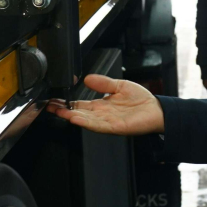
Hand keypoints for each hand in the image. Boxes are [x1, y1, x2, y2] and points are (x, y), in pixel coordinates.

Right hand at [44, 74, 164, 134]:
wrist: (157, 110)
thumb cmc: (141, 100)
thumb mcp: (119, 85)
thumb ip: (103, 83)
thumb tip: (87, 78)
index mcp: (101, 105)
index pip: (80, 104)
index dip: (67, 103)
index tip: (54, 100)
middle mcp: (102, 115)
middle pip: (78, 113)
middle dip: (64, 110)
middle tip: (49, 106)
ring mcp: (107, 122)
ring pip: (86, 120)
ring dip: (72, 116)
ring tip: (60, 112)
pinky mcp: (115, 127)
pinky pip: (98, 125)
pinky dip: (87, 122)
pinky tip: (77, 118)